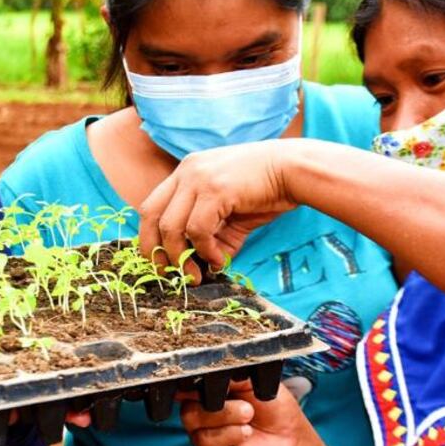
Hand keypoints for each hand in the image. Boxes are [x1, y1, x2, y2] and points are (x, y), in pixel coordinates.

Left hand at [138, 142, 300, 279]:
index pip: (151, 207)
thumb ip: (212, 237)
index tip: (161, 263)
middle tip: (171, 275)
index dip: (150, 238)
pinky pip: (197, 230)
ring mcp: (198, 178)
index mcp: (186, 173)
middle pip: (150, 216)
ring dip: (181, 257)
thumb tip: (202, 268)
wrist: (294, 170)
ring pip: (170, 226)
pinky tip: (220, 259)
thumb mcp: (230, 216)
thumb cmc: (265, 192)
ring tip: (198, 274)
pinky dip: (205, 251)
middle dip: (155, 251)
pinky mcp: (215, 189)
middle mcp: (186, 171)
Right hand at [180, 381, 311, 445]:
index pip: (186, 383)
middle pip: (186, 401)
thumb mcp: (254, 380)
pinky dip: (227, 434)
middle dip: (215, 400)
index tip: (203, 380)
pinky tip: (245, 433)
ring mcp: (203, 430)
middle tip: (246, 405)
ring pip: (193, 418)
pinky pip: (204, 440)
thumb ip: (230, 373)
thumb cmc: (274, 407)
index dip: (189, 381)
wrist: (290, 437)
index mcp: (210, 389)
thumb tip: (210, 367)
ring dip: (225, 416)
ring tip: (249, 416)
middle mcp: (202, 408)